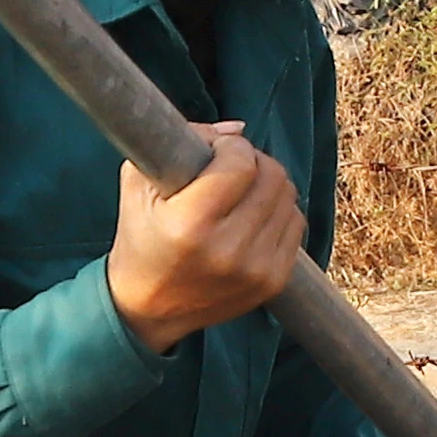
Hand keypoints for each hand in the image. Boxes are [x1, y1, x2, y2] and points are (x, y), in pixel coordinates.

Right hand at [108, 123, 303, 351]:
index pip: (240, 162)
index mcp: (190, 226)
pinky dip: (278, 212)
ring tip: (240, 193)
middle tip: (230, 168)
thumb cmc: (140, 238)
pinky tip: (252, 218)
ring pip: (288, 198)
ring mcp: (256, 270)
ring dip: (268, 185)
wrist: (148, 308)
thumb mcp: (140, 184)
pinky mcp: (273, 282)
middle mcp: (228, 251)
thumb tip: (237, 128)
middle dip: (252, 161)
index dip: (229, 146)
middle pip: (272, 177)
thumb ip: (185, 142)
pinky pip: (296, 224)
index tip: (215, 151)